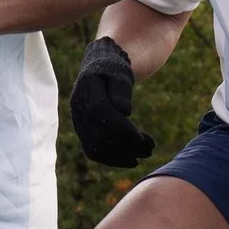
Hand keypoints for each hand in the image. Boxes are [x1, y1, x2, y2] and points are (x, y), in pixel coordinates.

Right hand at [69, 37, 153, 166]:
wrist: (98, 68)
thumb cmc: (114, 69)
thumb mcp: (121, 73)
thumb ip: (121, 90)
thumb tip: (124, 111)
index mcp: (86, 89)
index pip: (101, 114)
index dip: (121, 129)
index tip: (142, 138)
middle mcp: (78, 108)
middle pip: (99, 134)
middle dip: (126, 145)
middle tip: (150, 149)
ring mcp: (78, 122)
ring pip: (96, 148)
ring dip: (121, 155)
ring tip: (144, 155)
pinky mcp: (83, 132)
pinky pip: (94, 152)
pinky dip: (113, 159)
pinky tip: (132, 160)